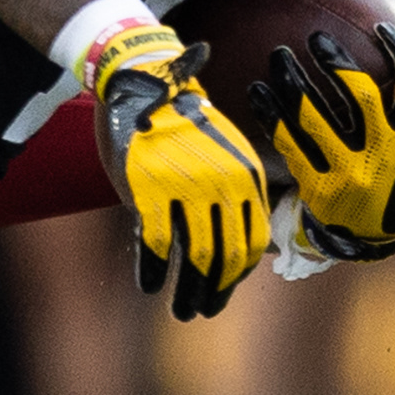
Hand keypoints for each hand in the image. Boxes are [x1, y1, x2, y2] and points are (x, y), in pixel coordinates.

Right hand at [85, 22, 267, 317]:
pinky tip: (150, 286)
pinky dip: (155, 272)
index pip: (252, 241)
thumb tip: (237, 246)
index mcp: (246, 176)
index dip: (238, 275)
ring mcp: (188, 189)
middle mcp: (223, 186)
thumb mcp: (222, 151)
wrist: (142, 83)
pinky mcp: (151, 191)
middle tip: (200, 312)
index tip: (224, 291)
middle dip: (215, 292)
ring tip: (181, 311)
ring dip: (188, 292)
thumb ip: (232, 193)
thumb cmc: (180, 120)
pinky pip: (159, 246)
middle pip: (227, 256)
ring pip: (197, 257)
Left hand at [254, 23, 394, 259]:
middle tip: (316, 38)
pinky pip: (288, 142)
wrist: (374, 234)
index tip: (380, 27)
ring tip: (279, 56)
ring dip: (293, 82)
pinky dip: (270, 113)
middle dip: (337, 62)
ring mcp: (348, 171)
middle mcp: (382, 153)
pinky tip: (257, 90)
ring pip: (314, 117)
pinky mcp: (317, 186)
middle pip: (361, 96)